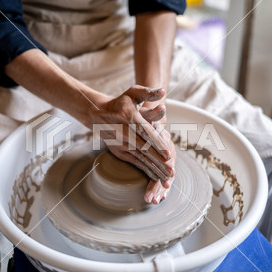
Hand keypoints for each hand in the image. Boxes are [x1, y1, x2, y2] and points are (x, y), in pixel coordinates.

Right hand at [89, 85, 174, 201]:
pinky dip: (146, 170)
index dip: (157, 144)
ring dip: (155, 170)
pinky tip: (156, 178)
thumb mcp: (133, 93)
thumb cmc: (122, 102)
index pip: (146, 132)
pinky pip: (135, 162)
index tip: (168, 154)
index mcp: (129, 117)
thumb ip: (148, 92)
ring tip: (167, 179)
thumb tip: (163, 92)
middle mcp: (124, 133)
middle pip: (145, 149)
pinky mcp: (120, 152)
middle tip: (171, 172)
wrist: (99, 113)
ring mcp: (121, 144)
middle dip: (159, 162)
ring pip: (141, 158)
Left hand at [140, 120, 175, 203]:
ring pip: (160, 177)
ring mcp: (158, 159)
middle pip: (165, 172)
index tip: (168, 178)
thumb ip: (154, 113)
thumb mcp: (147, 113)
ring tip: (152, 201)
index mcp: (165, 142)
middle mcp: (165, 152)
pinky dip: (154, 187)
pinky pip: (154, 178)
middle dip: (160, 185)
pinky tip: (151, 199)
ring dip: (157, 189)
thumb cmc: (143, 114)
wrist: (141, 117)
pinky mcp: (151, 163)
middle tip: (155, 198)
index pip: (168, 157)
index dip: (167, 167)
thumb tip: (161, 105)